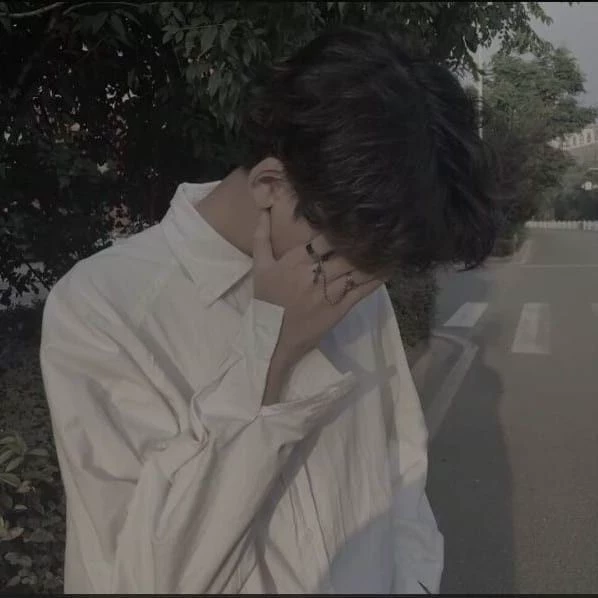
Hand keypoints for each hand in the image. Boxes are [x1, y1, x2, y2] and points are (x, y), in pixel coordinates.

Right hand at [253, 209, 385, 365]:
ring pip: (356, 270)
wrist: (271, 338)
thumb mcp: (259, 266)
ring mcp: (329, 292)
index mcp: (297, 260)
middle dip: (362, 241)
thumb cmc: (266, 300)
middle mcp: (316, 274)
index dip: (341, 228)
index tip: (354, 218)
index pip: (325, 238)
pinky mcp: (339, 309)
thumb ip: (261, 236)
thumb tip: (263, 209)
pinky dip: (376, 280)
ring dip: (373, 257)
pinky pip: (361, 291)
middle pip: (345, 252)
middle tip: (379, 229)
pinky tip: (388, 269)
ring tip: (390, 244)